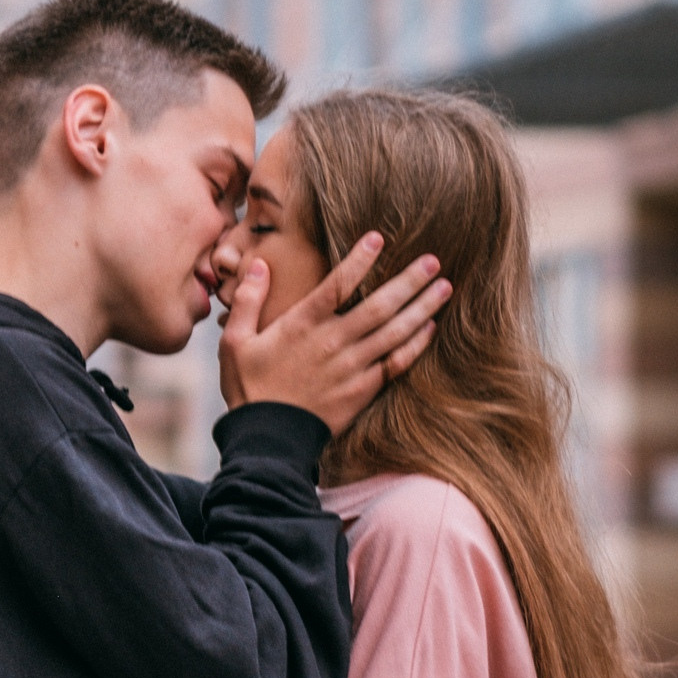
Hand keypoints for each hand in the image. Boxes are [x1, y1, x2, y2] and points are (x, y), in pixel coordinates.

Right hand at [219, 233, 450, 433]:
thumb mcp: (234, 341)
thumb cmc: (249, 388)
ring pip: (395, 331)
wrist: (267, 439)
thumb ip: (247, 301)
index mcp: (301, 325)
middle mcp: (332, 341)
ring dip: (422, 308)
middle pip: (379, 305)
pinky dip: (415, 345)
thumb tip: (259, 267)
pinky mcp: (362, 389)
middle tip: (433, 261)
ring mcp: (351, 366)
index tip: (378, 238)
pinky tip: (430, 329)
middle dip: (409, 281)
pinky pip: (396, 363)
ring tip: (443, 288)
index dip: (359, 260)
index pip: (337, 284)